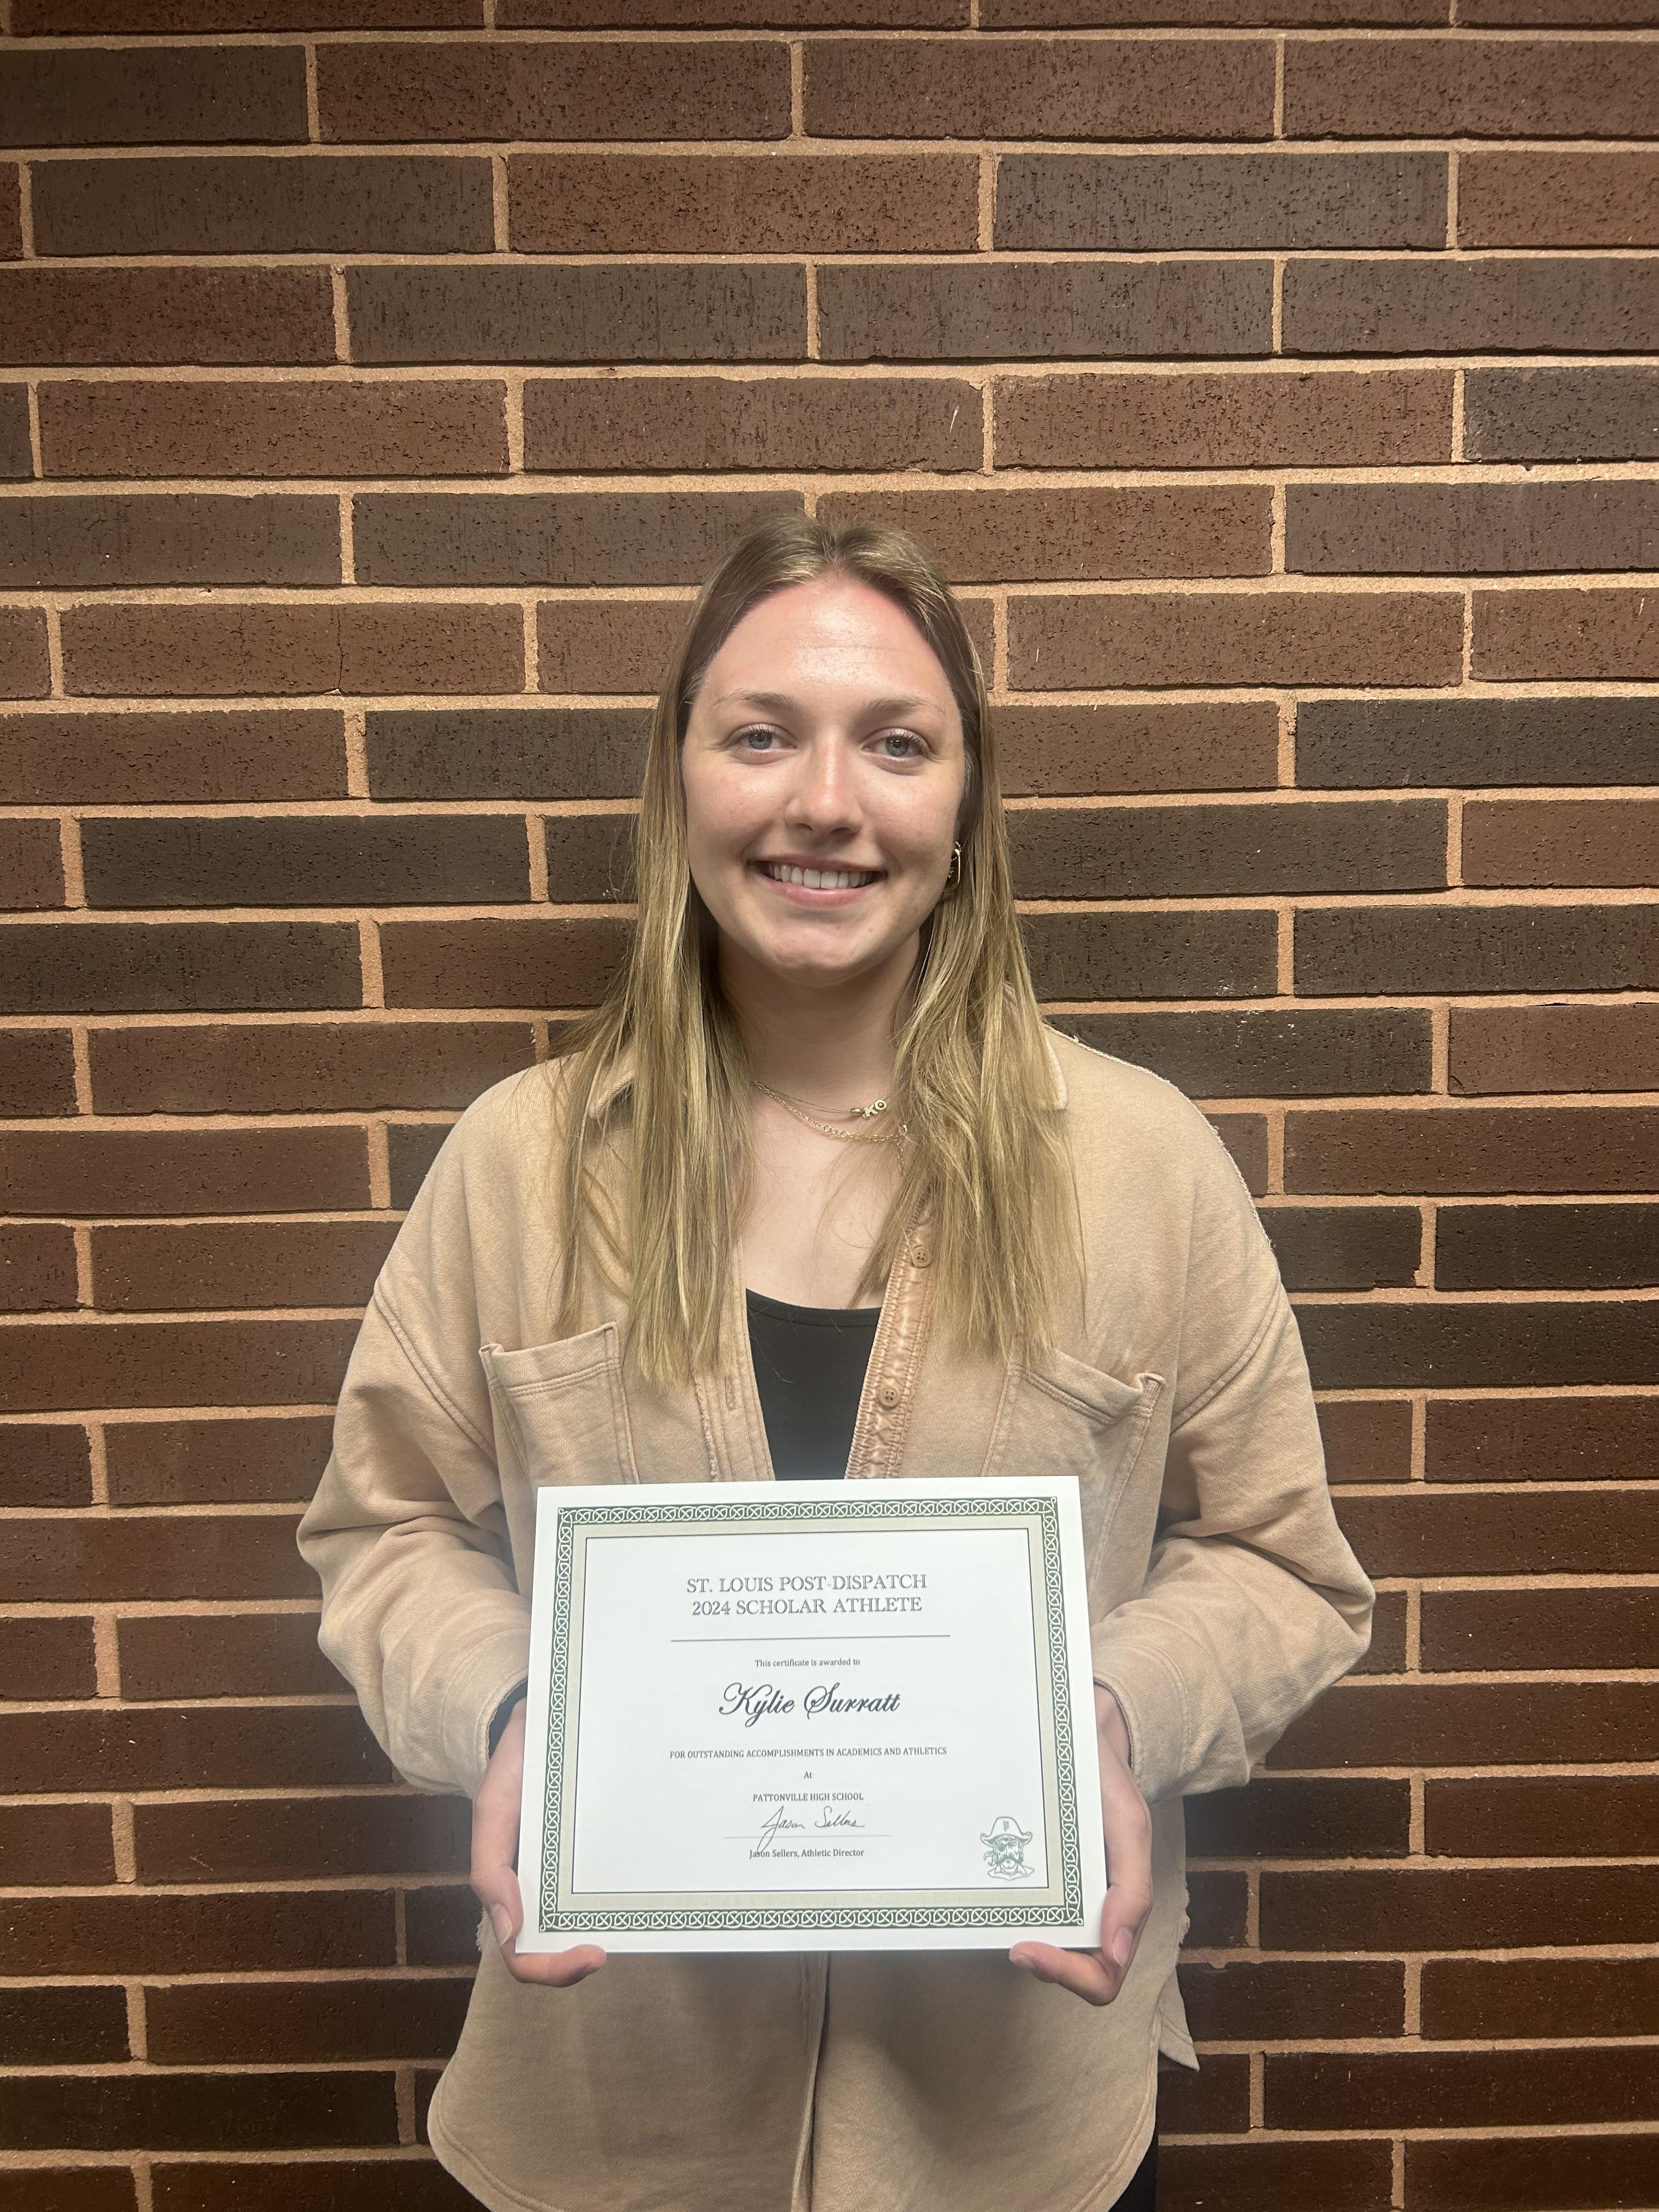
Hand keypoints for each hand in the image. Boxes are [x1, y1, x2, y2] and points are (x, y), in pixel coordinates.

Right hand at [470, 1699, 606, 1986]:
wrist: (545, 1718)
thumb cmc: (514, 1766)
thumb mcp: (493, 1809)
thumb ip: (491, 1867)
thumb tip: (510, 1932)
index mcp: (512, 1887)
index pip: (522, 1952)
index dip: (551, 1968)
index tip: (592, 1954)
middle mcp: (543, 1886)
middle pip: (555, 1947)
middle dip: (576, 1963)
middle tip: (605, 1951)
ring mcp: (571, 1869)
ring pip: (585, 1920)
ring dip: (603, 1931)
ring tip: (631, 1923)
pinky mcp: (597, 1847)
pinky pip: (608, 1881)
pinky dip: (622, 1894)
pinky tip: (645, 1885)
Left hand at [1008, 1685, 1151, 2004]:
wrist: (1085, 1737)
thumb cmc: (1110, 1785)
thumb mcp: (1130, 1826)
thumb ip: (1134, 1888)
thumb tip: (1116, 1952)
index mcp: (1120, 1911)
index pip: (1101, 1976)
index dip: (1068, 1974)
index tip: (1028, 1948)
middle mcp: (1089, 1912)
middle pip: (1069, 1968)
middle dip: (1044, 1964)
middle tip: (1010, 1942)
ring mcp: (1061, 1895)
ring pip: (1043, 1942)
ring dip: (1021, 1939)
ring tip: (996, 1913)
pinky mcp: (1036, 1874)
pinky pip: (1024, 1906)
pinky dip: (1009, 1909)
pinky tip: (991, 1886)